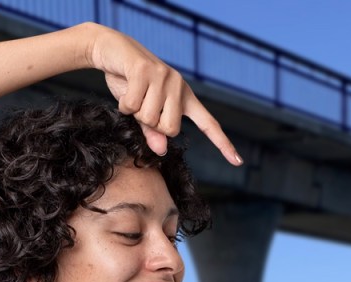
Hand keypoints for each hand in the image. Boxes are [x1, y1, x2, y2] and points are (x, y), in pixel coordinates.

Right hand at [84, 25, 241, 163]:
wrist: (111, 49)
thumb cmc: (130, 83)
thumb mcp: (144, 111)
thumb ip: (155, 133)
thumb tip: (162, 151)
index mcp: (185, 97)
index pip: (209, 124)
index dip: (222, 144)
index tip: (239, 162)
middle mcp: (179, 85)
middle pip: (171, 129)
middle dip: (151, 125)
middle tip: (142, 105)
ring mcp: (164, 76)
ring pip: (150, 118)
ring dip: (135, 112)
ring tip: (133, 93)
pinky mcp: (145, 70)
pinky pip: (133, 105)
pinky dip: (124, 104)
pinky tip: (124, 87)